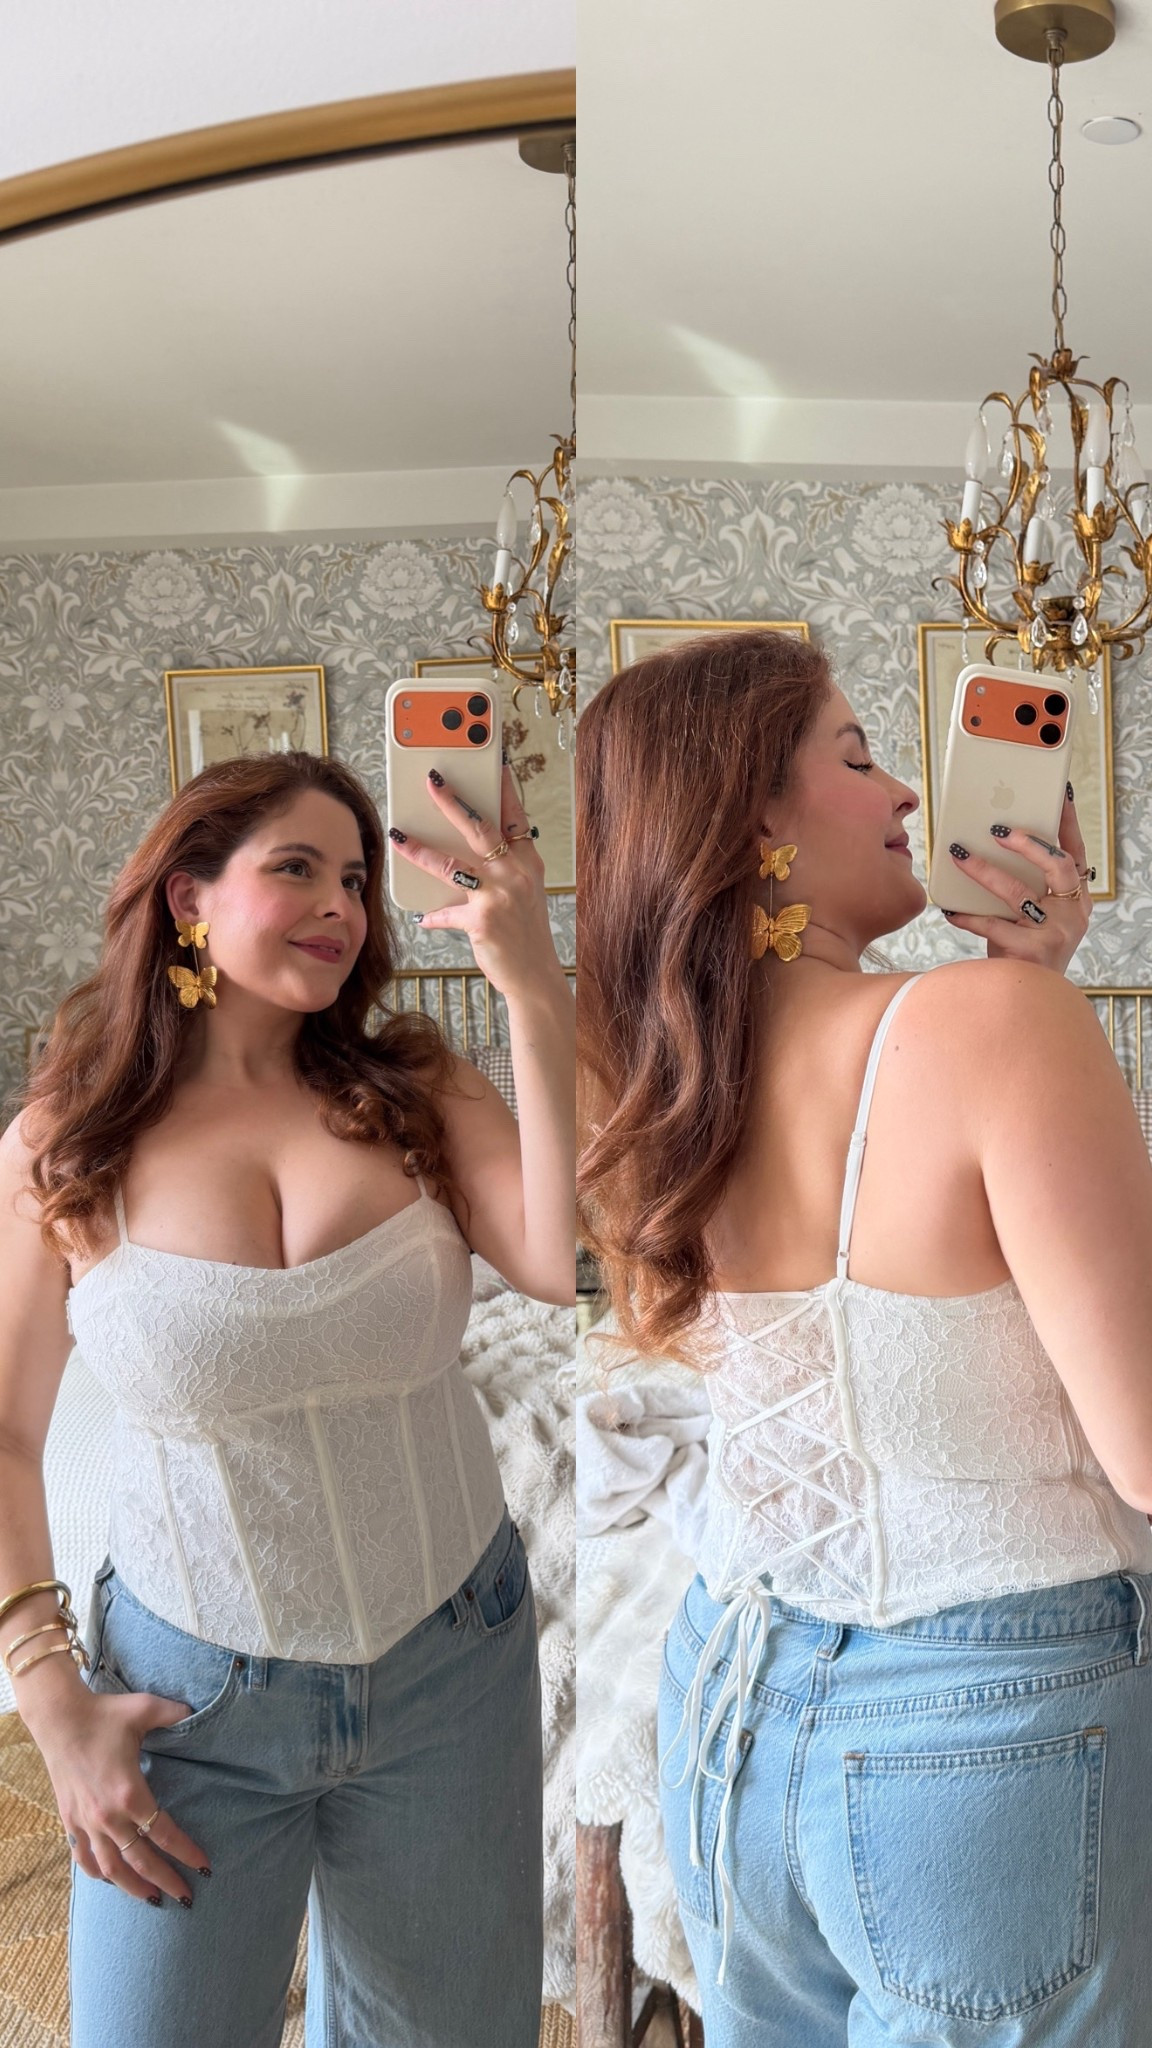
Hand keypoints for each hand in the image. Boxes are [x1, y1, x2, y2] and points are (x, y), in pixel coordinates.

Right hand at [36, 1688, 211, 1904]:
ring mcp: (87, 1823)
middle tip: (186, 1897)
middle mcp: (108, 1816)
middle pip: (141, 1860)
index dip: (186, 1853)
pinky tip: (110, 1880)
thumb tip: (196, 1711)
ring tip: (153, 1900)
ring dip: (133, 1887)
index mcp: (130, 1793)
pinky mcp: (70, 1822)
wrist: (59, 1719)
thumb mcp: (144, 1708)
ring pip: (111, 1868)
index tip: (205, 1867)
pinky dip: (98, 1874)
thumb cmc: (104, 1714)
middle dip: (166, 1881)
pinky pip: (84, 1858)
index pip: (165, 1834)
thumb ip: (174, 1713)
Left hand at [389, 763, 560, 1000]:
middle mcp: (515, 874)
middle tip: (432, 780)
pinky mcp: (481, 921)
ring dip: (420, 849)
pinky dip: (433, 915)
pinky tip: (422, 917)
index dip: (502, 788)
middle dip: (453, 801)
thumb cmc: (526, 934)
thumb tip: (471, 852)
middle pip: (480, 828)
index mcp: (527, 862)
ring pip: (452, 863)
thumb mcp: (524, 893)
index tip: (493, 762)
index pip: (514, 816)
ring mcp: (499, 896)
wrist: (535, 977)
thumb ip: (503, 869)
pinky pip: (446, 912)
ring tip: (398, 835)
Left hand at [943, 784, 1091, 974]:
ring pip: (1018, 892)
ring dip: (984, 870)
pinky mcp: (1030, 951)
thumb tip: (994, 842)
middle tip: (997, 830)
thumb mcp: (1038, 914)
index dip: (1068, 822)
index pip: (1075, 852)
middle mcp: (1073, 913)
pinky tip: (949, 908)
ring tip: (959, 854)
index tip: (1060, 793)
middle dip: (1027, 843)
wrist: (1030, 996)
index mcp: (1077, 898)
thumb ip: (1029, 884)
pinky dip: (967, 915)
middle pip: (1056, 865)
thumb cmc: (1027, 947)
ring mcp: (1055, 932)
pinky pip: (993, 925)